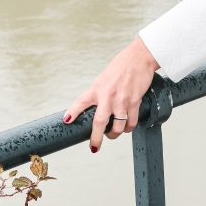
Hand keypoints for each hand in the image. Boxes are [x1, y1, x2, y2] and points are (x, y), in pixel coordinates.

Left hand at [64, 37, 159, 152]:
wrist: (139, 59)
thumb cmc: (120, 67)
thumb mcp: (103, 79)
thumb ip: (97, 93)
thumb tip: (94, 108)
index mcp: (96, 89)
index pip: (80, 102)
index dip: (73, 112)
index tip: (67, 121)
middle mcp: (107, 96)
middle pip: (99, 123)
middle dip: (96, 138)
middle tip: (94, 147)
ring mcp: (122, 100)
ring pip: (117, 126)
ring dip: (114, 134)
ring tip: (112, 134)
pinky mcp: (134, 102)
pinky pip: (131, 122)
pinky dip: (128, 128)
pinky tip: (126, 127)